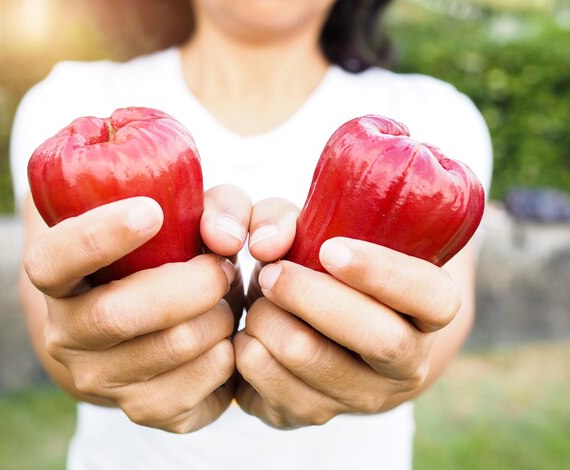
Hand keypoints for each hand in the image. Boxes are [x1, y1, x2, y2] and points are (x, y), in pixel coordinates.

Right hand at [23, 185, 250, 432]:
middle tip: (223, 268)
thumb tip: (224, 238)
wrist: (163, 326)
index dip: (97, 236)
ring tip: (224, 302)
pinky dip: (226, 356)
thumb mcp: (191, 219)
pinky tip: (224, 339)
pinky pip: (197, 388)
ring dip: (219, 318)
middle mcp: (66, 335)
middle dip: (193, 284)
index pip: (54, 261)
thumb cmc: (174, 258)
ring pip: (172, 347)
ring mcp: (99, 380)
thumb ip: (216, 208)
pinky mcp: (141, 411)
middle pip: (120, 315)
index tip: (150, 212)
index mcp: (60, 279)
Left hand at [234, 198, 461, 428]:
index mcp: (427, 310)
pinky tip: (251, 333)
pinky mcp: (316, 415)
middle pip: (378, 338)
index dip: (383, 273)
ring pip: (310, 357)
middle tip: (271, 273)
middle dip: (310, 296)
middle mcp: (407, 362)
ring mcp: (365, 397)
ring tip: (259, 300)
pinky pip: (272, 386)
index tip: (330, 249)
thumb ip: (283, 220)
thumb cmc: (317, 266)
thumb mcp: (307, 230)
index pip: (432, 298)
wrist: (311, 329)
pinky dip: (248, 350)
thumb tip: (266, 245)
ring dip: (269, 319)